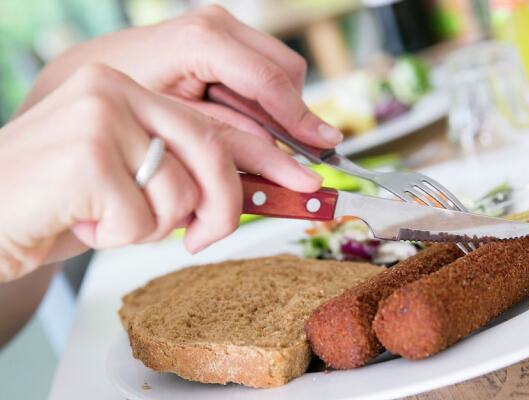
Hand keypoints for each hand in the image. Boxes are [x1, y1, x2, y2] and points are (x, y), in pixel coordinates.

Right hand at [0, 64, 321, 281]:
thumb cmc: (62, 202)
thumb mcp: (135, 181)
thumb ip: (187, 171)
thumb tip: (261, 187)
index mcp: (133, 88)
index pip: (217, 122)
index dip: (270, 157)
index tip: (307, 184)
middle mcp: (118, 89)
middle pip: (214, 151)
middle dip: (223, 208)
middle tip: (203, 238)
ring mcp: (101, 115)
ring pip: (180, 193)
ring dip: (148, 225)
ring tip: (103, 216)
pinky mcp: (86, 154)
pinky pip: (142, 217)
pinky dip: (116, 236)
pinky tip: (79, 222)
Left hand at [22, 5, 342, 147]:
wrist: (87, 85)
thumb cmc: (122, 107)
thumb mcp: (178, 130)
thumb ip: (233, 141)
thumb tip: (284, 159)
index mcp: (204, 40)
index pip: (271, 81)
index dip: (302, 119)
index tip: (325, 147)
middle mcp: (217, 25)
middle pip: (285, 72)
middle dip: (291, 116)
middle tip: (288, 156)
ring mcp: (220, 28)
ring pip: (279, 72)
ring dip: (276, 112)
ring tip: (252, 144)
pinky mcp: (220, 41)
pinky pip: (261, 72)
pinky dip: (261, 103)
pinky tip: (240, 125)